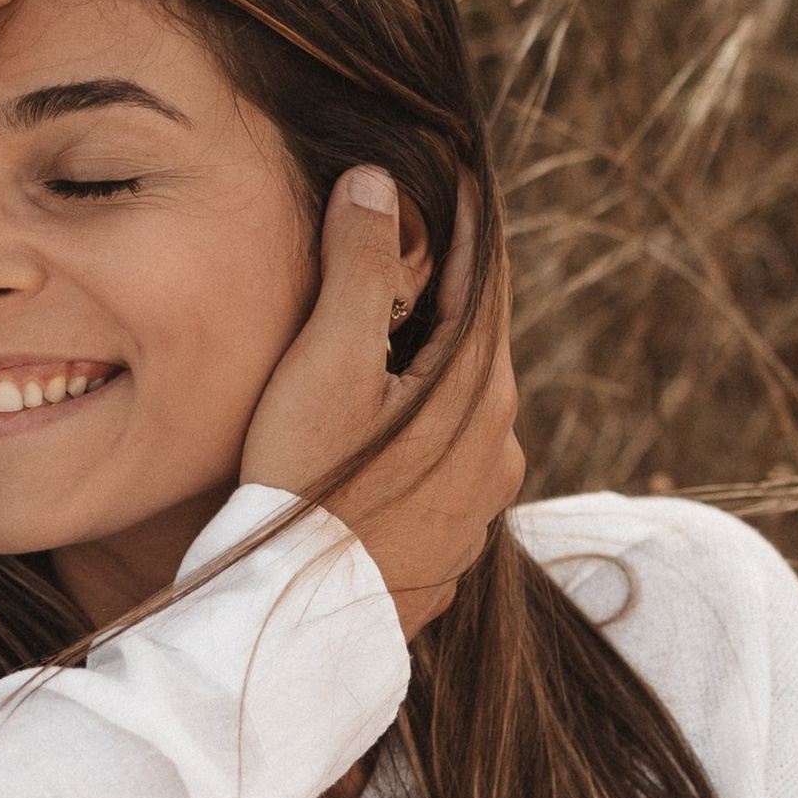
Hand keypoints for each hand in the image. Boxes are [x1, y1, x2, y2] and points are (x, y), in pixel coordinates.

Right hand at [239, 166, 523, 634]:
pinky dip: (415, 442)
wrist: (299, 628)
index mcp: (478, 388)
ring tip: (378, 353)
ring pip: (458, 414)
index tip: (455, 170)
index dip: (466, 219)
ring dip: (426, 377)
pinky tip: (372, 446)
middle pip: (474, 346)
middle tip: (408, 253)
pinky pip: (442, 473)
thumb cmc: (307, 488)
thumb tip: (375, 184)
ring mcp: (480, 506)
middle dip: (442, 299)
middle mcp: (498, 447)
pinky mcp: (450, 549)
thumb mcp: (325, 363)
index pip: (486, 277)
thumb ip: (358, 267)